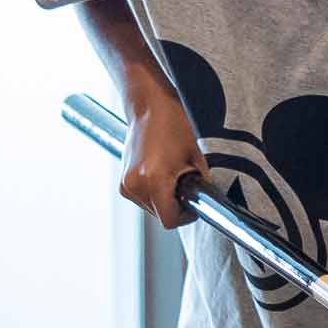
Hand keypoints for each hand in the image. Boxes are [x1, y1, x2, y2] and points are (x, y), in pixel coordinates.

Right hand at [119, 93, 208, 230]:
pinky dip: (154, 192)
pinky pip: (143, 198)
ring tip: (171, 173)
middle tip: (184, 182)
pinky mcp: (122, 182)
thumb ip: (201, 186)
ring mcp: (126, 184)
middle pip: (160, 215)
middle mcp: (135, 185)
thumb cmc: (174, 126)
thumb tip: (205, 203)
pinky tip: (160, 172)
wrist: (149, 107)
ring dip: (164, 198)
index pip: (169, 221)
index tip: (193, 205)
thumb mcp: (196, 159)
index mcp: (154, 180)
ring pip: (151, 208)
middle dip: (175, 204)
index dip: (186, 216)